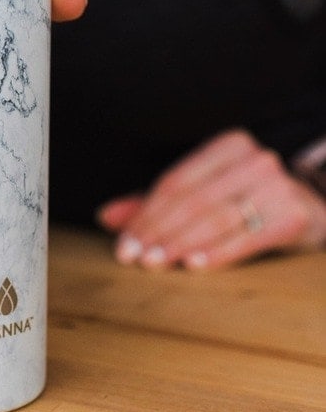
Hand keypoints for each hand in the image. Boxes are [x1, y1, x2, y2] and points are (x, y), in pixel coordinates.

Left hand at [97, 130, 325, 269]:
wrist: (312, 208)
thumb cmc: (248, 201)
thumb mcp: (203, 194)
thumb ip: (156, 205)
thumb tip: (106, 216)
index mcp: (227, 146)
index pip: (176, 182)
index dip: (146, 214)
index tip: (124, 244)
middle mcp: (253, 160)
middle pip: (193, 200)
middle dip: (159, 232)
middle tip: (136, 258)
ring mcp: (276, 186)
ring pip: (216, 218)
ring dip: (181, 243)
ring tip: (156, 263)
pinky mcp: (292, 215)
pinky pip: (247, 237)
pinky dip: (218, 252)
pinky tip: (194, 265)